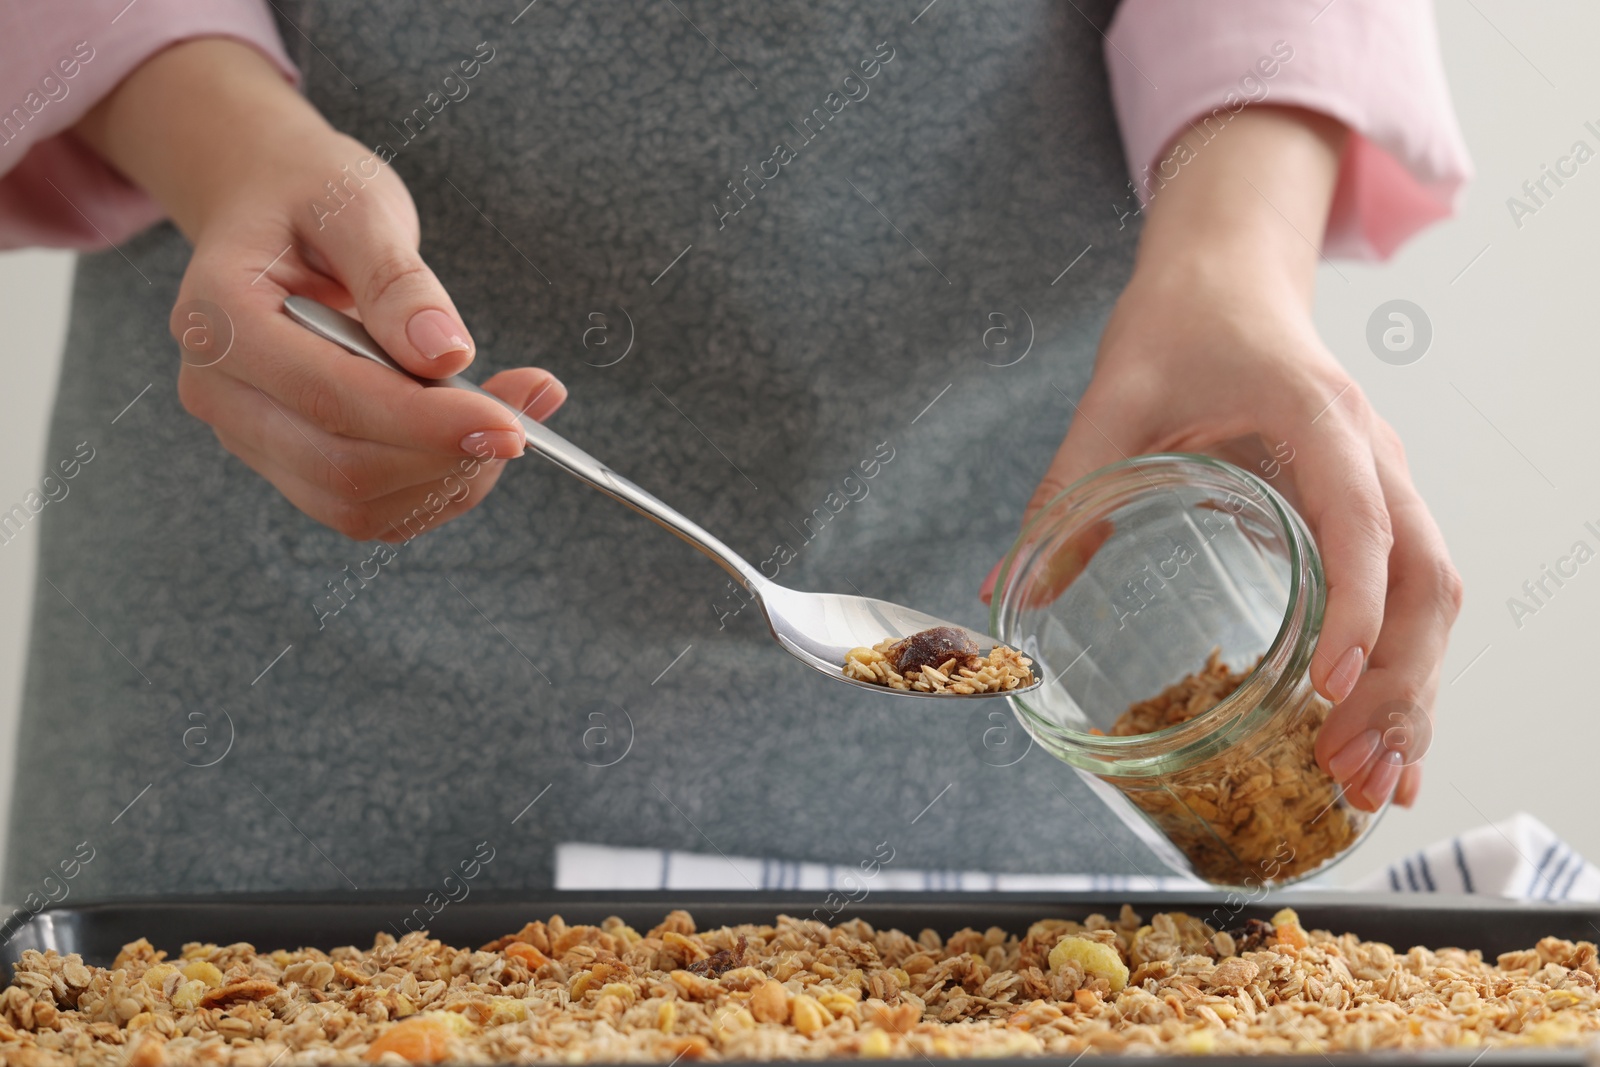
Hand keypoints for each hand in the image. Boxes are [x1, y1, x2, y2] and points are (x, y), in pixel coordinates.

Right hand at [74, 40, 564, 540]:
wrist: (271, 208)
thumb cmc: (311, 195)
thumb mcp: (357, 203)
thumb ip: (397, 278)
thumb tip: (446, 355)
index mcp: (218, 319)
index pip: (328, 397)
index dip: (426, 422)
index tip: (512, 425)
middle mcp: (219, 393)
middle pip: (341, 468)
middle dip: (448, 454)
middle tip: (528, 416)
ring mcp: (248, 436)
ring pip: (357, 504)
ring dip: (449, 477)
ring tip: (512, 416)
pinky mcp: (288, 463)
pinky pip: (369, 509)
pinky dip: (437, 486)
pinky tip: (479, 437)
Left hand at [981, 108, 1462, 810]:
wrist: (1226, 277)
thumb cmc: (1178, 325)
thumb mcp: (1111, 399)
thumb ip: (1066, 492)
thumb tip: (1007, 592)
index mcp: (1318, 419)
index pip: (1362, 518)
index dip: (1358, 604)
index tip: (1329, 682)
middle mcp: (1371, 455)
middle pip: (1428, 580)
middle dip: (1402, 684)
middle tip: (1354, 771)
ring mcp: (1383, 483)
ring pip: (1434, 596)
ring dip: (1413, 692)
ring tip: (1374, 784)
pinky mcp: (1370, 509)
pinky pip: (1412, 593)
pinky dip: (1404, 668)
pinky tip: (1373, 734)